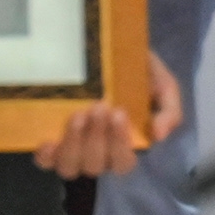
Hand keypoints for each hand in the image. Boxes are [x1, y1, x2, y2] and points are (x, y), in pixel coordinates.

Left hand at [33, 50, 183, 178]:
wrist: (113, 47)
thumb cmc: (138, 71)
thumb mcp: (163, 86)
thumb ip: (169, 111)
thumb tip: (158, 136)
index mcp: (124, 145)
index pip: (123, 162)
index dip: (119, 144)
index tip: (119, 112)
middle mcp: (98, 152)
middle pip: (95, 166)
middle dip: (96, 139)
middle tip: (98, 107)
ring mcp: (72, 147)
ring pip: (70, 167)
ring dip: (74, 145)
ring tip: (78, 115)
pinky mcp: (52, 137)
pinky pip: (45, 160)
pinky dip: (46, 155)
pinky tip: (49, 140)